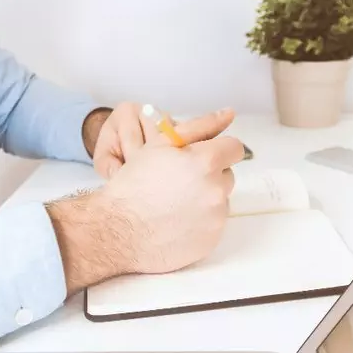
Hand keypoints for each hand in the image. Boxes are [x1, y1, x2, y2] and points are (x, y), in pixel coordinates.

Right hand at [47, 108, 242, 293]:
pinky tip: (176, 222)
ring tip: (174, 204)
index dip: (218, 151)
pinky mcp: (212, 240)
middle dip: (209, 176)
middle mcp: (216, 190)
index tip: (202, 158)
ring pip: (220, 200)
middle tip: (179, 182)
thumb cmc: (134, 184)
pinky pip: (214, 224)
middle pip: (227, 175)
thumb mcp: (160, 145)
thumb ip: (199, 126)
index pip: (234, 148)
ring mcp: (216, 218)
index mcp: (206, 162)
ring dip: (205, 199)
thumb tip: (229, 113)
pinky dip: (200, 222)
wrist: (118, 230)